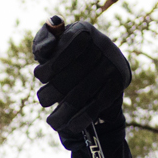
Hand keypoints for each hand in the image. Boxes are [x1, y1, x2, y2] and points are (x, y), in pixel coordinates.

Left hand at [30, 20, 129, 145]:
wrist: (100, 68)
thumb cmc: (66, 57)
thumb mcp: (52, 47)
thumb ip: (43, 41)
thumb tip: (46, 48)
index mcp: (83, 31)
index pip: (67, 48)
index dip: (51, 64)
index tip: (40, 76)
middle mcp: (102, 44)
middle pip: (71, 75)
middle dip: (52, 91)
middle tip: (43, 99)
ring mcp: (112, 65)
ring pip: (81, 94)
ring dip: (62, 112)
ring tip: (52, 121)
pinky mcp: (118, 83)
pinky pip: (96, 105)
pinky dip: (80, 119)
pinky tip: (69, 127)